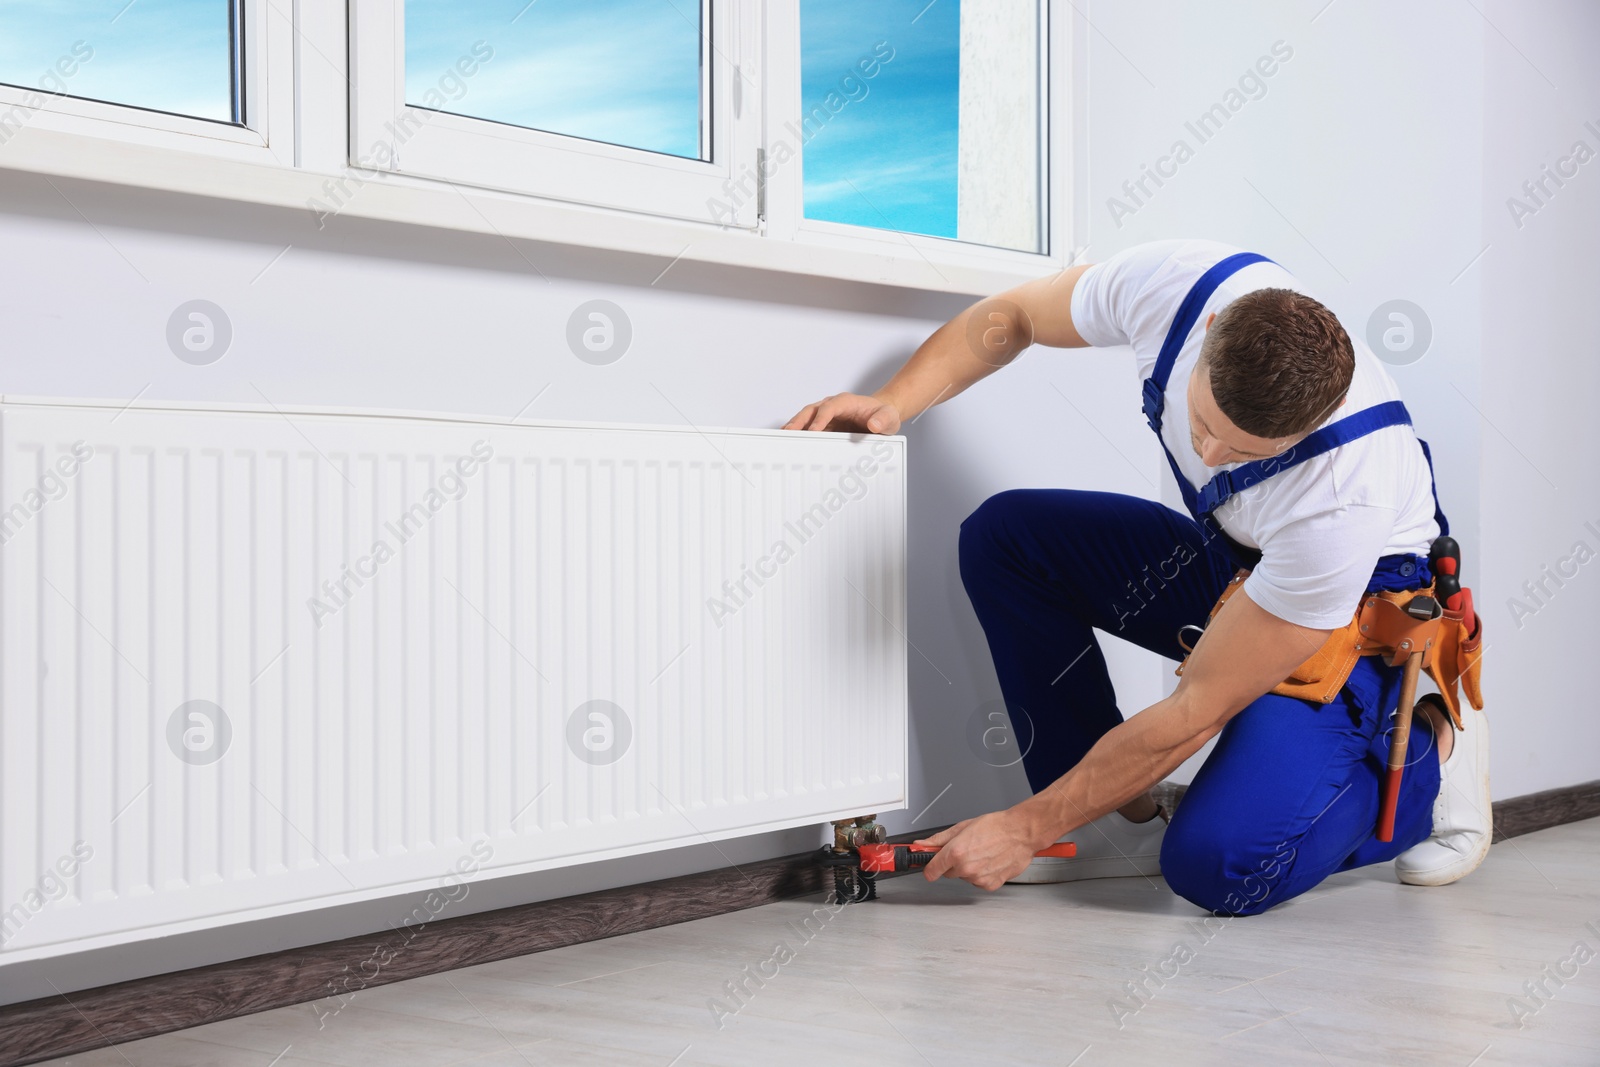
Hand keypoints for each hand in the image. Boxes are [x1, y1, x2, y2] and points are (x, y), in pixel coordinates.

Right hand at [782, 392, 901, 433]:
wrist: (882, 415)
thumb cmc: (884, 414)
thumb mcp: (889, 418)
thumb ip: (882, 420)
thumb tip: (874, 425)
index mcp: (846, 402)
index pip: (829, 408)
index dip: (820, 418)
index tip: (813, 430)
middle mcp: (833, 406)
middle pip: (812, 410)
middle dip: (799, 420)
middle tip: (789, 431)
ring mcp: (827, 415)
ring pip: (806, 418)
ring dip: (795, 426)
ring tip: (783, 436)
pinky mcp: (825, 425)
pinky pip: (809, 427)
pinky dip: (799, 432)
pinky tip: (790, 440)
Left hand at [916, 810, 1041, 890]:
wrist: (1021, 833)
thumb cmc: (996, 826)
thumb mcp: (962, 827)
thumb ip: (939, 839)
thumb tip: (921, 844)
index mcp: (956, 852)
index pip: (931, 871)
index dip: (929, 868)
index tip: (930, 867)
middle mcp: (966, 867)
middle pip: (948, 872)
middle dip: (953, 863)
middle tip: (967, 849)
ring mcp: (978, 878)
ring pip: (964, 877)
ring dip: (969, 868)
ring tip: (982, 852)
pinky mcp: (990, 885)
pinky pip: (978, 882)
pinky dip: (982, 874)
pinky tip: (989, 861)